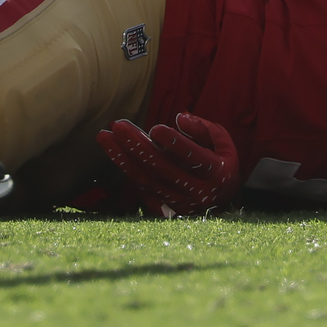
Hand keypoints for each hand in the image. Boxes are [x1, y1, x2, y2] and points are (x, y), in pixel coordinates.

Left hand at [95, 112, 238, 216]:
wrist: (221, 195)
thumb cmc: (219, 157)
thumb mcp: (220, 139)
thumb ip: (202, 128)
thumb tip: (179, 118)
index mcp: (216, 172)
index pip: (194, 158)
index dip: (175, 143)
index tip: (156, 128)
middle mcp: (197, 191)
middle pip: (163, 169)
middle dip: (138, 146)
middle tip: (119, 126)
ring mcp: (179, 203)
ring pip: (147, 180)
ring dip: (123, 157)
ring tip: (105, 136)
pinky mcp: (165, 209)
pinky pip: (142, 188)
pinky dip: (127, 169)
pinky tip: (114, 151)